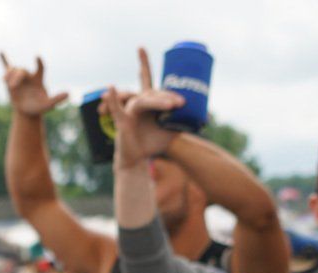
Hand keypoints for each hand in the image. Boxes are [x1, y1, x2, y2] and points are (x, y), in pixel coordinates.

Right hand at [0, 52, 67, 117]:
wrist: (27, 111)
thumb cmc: (38, 107)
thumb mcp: (48, 105)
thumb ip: (57, 99)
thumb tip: (69, 93)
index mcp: (38, 79)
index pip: (40, 68)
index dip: (39, 63)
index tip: (37, 57)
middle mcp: (29, 76)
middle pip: (22, 71)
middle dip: (16, 77)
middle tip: (12, 87)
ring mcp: (19, 77)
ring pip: (13, 70)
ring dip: (8, 74)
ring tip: (4, 80)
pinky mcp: (11, 81)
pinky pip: (7, 68)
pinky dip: (4, 60)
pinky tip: (0, 52)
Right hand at [107, 49, 182, 167]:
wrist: (139, 159)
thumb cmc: (154, 143)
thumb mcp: (172, 130)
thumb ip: (184, 121)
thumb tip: (206, 116)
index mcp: (149, 101)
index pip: (147, 78)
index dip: (147, 67)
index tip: (167, 81)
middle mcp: (139, 102)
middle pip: (154, 92)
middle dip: (168, 96)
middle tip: (182, 103)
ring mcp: (130, 111)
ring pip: (144, 100)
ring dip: (157, 101)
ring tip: (171, 105)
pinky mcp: (123, 121)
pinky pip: (116, 109)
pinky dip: (112, 99)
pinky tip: (111, 87)